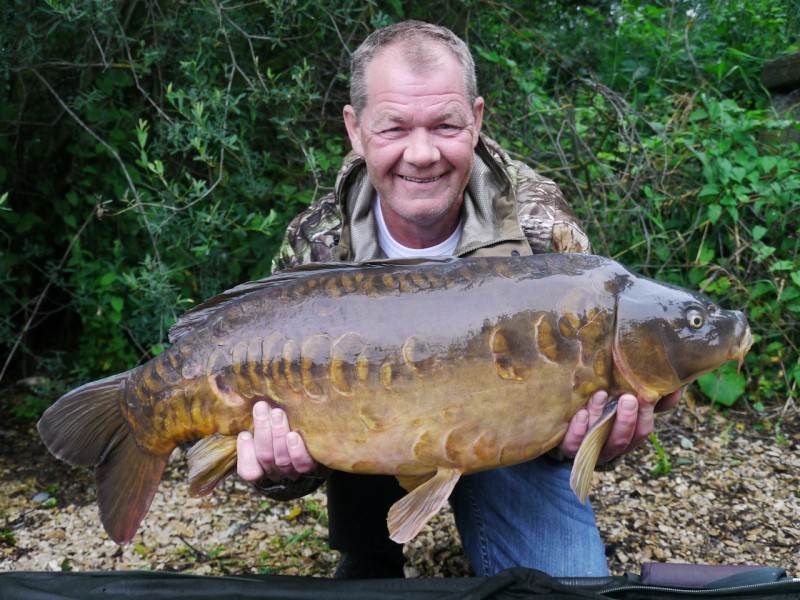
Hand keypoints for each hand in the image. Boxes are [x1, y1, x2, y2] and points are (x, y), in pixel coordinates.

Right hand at [236, 401, 316, 481]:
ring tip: (277, 414)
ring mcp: (292, 472)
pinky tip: (293, 435)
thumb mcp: (263, 425)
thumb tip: (253, 407)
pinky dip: (296, 450)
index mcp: (260, 467)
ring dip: (278, 435)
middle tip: (262, 408)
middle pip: (265, 457)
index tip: (245, 433)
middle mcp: (275, 473)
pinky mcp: (309, 466)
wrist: (310, 434)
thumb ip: (254, 421)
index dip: (245, 453)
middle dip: (262, 430)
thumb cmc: (277, 426)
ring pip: (282, 459)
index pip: (248, 471)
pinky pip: (302, 464)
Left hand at [558, 389, 681, 463]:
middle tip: (627, 398)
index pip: (642, 432)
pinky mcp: (567, 446)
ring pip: (597, 440)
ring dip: (600, 417)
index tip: (646, 396)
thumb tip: (675, 387)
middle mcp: (608, 446)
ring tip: (600, 395)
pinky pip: (572, 444)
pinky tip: (580, 413)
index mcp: (626, 436)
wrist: (566, 420)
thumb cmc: (604, 408)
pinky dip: (578, 429)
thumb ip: (651, 397)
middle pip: (621, 440)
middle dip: (626, 420)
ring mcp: (587, 448)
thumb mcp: (626, 401)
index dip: (645, 416)